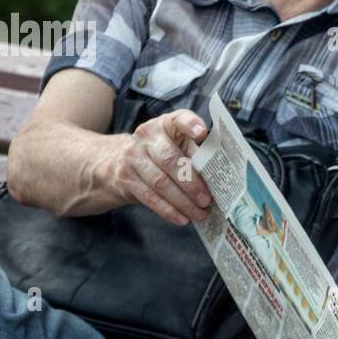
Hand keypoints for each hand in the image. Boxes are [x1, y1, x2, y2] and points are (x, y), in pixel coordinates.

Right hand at [100, 109, 212, 225]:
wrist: (117, 161)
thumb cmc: (160, 153)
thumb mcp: (176, 146)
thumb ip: (195, 155)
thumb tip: (220, 177)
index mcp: (165, 124)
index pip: (178, 120)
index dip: (190, 124)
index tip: (202, 133)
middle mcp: (146, 136)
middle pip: (170, 160)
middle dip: (191, 183)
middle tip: (207, 200)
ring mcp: (133, 156)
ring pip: (160, 182)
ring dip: (183, 202)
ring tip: (199, 213)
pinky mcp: (125, 177)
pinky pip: (149, 197)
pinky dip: (167, 210)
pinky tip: (181, 218)